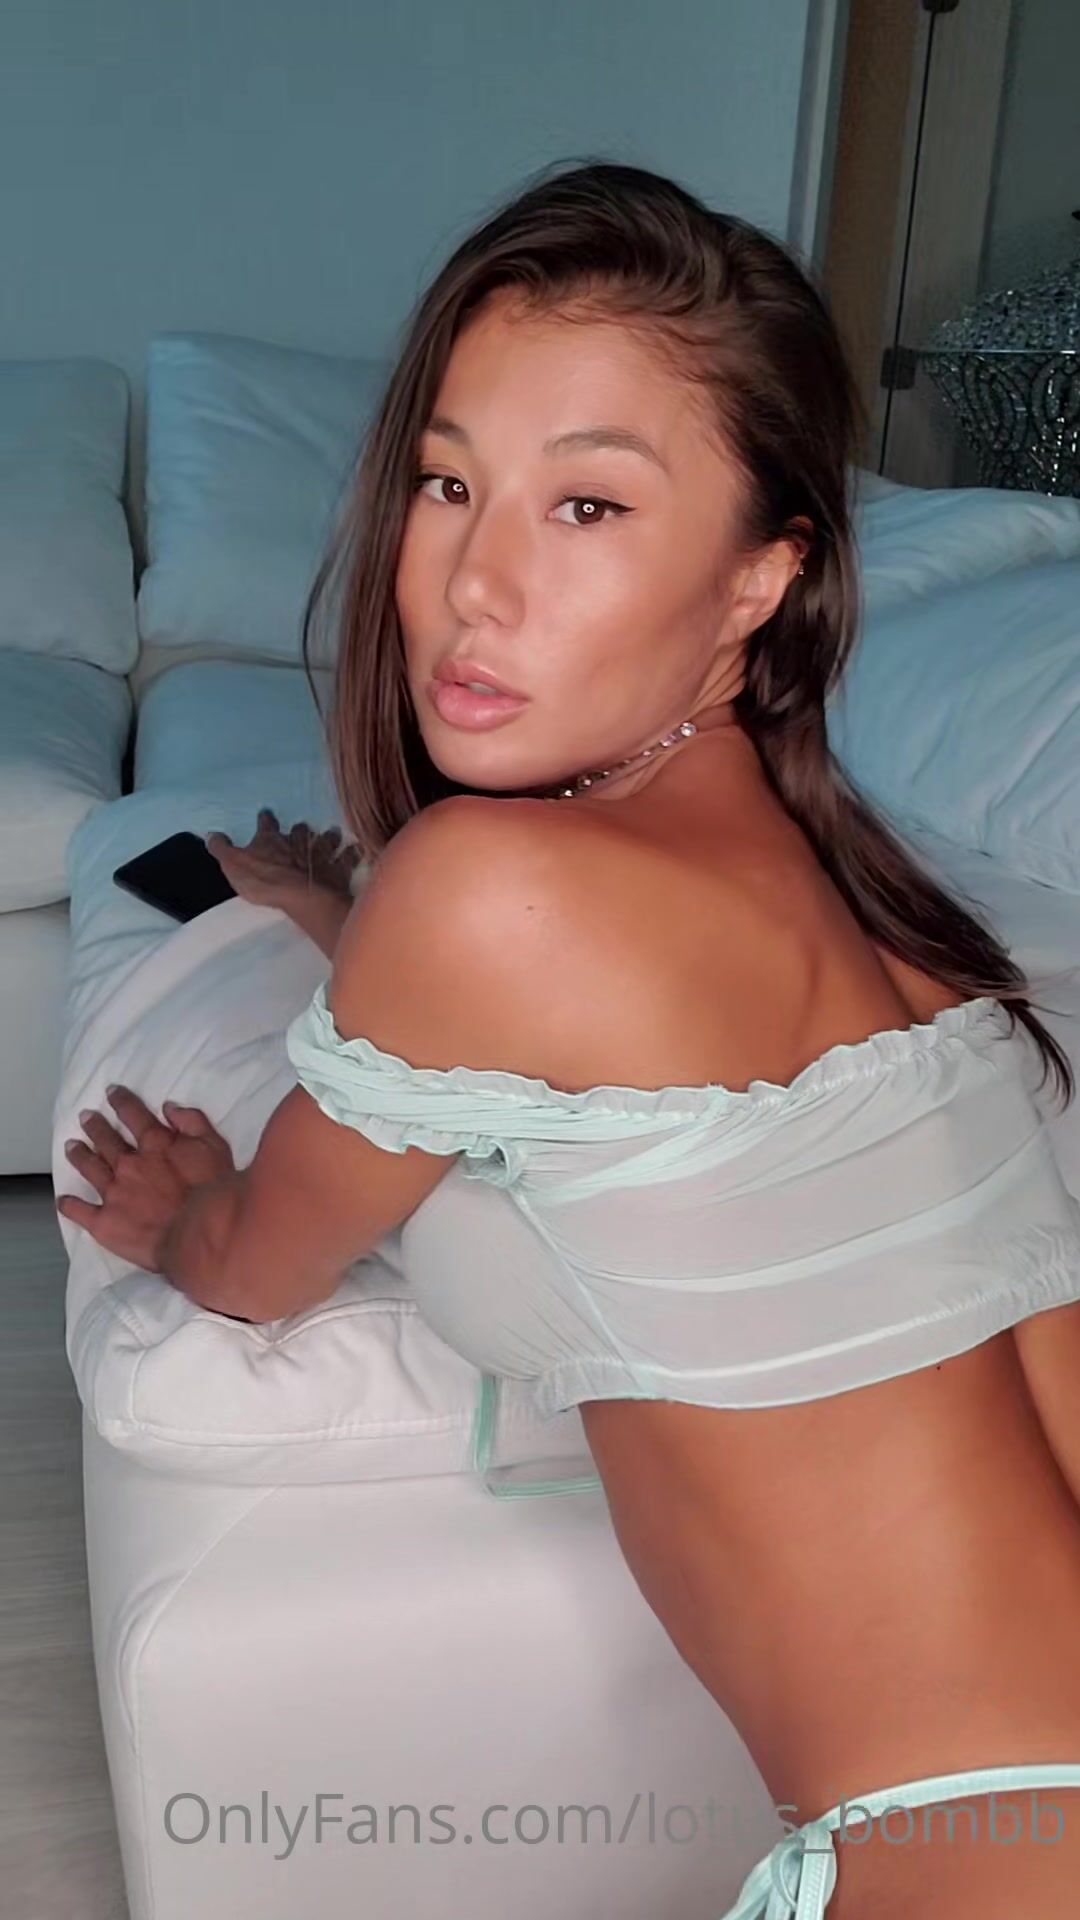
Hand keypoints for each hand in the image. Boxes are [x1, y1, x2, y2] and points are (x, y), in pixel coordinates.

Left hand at [56, 1086, 235, 1271]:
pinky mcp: (104, 1221)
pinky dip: (70, 1205)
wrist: (197, 1234)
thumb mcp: (215, 1147)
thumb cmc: (211, 1191)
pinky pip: (80, 1211)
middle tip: (86, 1117)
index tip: (111, 1092)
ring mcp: (113, 1192)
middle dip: (95, 1126)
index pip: (134, 1115)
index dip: (122, 1101)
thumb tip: (168, 1107)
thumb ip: (193, 1123)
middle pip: (106, 1139)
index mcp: (154, 1144)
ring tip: (71, 1146)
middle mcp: (129, 1163)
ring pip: (90, 1168)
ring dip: (79, 1155)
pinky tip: (64, 1200)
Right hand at [206, 809, 359, 910]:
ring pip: (326, 838)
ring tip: (333, 833)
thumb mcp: (233, 865)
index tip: (266, 814)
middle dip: (301, 829)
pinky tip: (357, 848)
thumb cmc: (264, 881)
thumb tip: (210, 834)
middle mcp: (298, 840)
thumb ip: (222, 849)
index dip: (266, 819)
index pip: (266, 824)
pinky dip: (352, 852)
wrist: (302, 894)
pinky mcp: (339, 868)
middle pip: (300, 829)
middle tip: (303, 828)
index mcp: (271, 840)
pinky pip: (349, 856)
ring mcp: (321, 852)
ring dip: (329, 836)